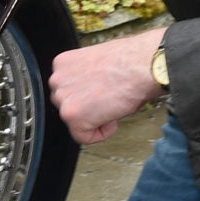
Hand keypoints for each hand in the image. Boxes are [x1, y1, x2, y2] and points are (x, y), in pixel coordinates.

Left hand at [48, 25, 165, 144]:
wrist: (142, 67)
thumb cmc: (129, 62)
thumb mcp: (97, 64)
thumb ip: (84, 77)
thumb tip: (88, 90)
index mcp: (63, 64)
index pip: (66, 89)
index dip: (87, 96)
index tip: (100, 94)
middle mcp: (57, 80)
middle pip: (67, 105)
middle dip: (88, 108)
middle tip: (108, 101)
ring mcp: (62, 98)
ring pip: (74, 121)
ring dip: (94, 119)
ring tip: (112, 106)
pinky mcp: (72, 116)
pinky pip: (83, 137)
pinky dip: (101, 134)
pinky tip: (112, 119)